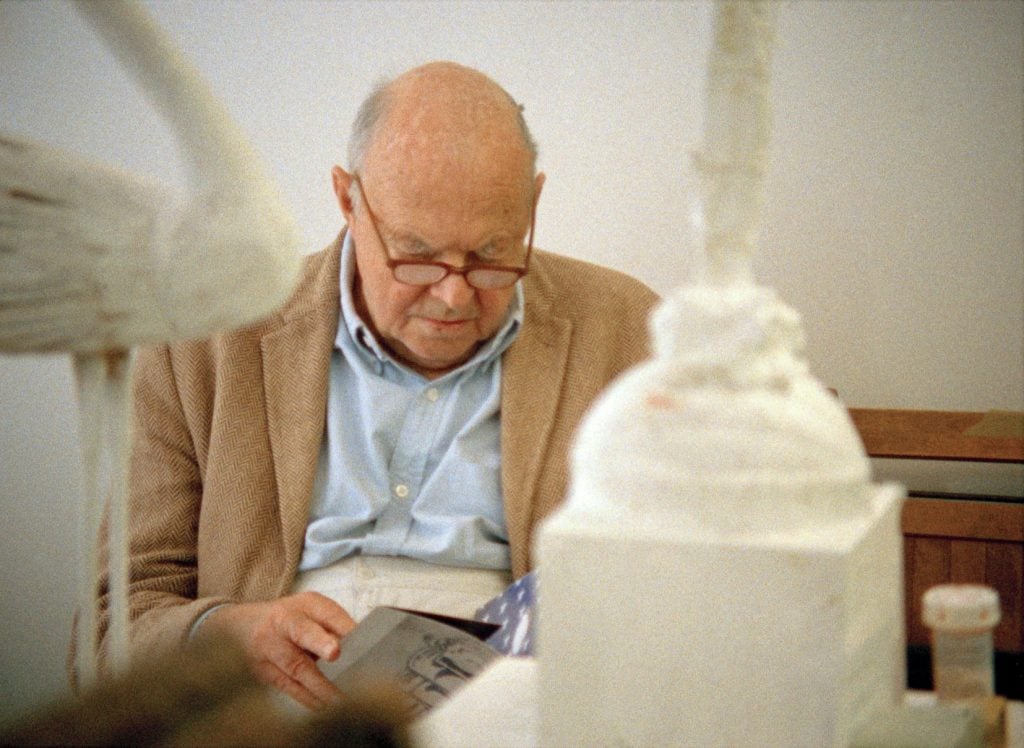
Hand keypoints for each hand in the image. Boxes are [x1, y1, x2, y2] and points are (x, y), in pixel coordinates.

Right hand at [198, 591, 355, 709]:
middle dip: (319, 641)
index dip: (340, 624)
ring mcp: (270, 647)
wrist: (244, 627)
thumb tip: (361, 647)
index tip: (356, 635)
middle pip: (302, 631)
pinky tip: (322, 706)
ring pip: (295, 666)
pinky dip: (306, 697)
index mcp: (305, 604)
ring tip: (338, 698)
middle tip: (334, 653)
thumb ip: (335, 626)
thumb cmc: (291, 619)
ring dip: (318, 684)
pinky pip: (287, 686)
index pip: (326, 612)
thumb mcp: (312, 611)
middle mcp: (284, 622)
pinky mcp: (263, 671)